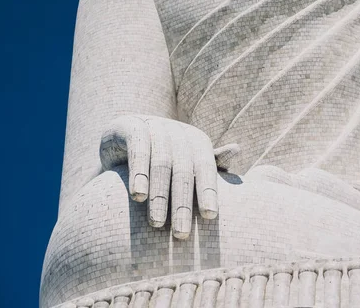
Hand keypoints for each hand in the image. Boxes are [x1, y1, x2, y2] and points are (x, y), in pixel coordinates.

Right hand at [99, 115, 236, 238]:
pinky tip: (138, 196)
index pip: (206, 168)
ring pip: (161, 163)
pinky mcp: (130, 126)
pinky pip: (138, 151)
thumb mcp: (187, 160)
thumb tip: (236, 149)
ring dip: (160, 194)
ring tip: (157, 223)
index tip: (210, 216)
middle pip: (184, 170)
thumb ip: (211, 162)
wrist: (123, 134)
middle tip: (182, 234)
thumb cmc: (163, 155)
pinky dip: (139, 173)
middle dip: (183, 203)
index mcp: (197, 141)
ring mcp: (155, 127)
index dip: (208, 190)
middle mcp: (178, 132)